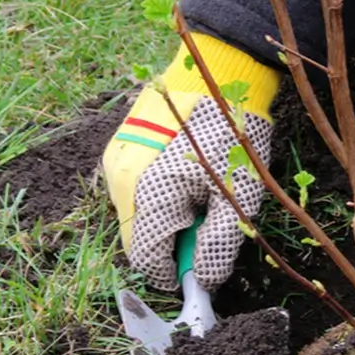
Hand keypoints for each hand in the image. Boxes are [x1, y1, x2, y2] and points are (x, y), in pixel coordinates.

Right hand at [103, 35, 279, 291]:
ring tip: (198, 193)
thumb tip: (204, 282)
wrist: (217, 72)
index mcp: (149, 195)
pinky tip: (184, 176)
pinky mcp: (121, 146)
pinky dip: (157, 195)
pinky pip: (133, 188)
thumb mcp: (237, 196)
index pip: (146, 260)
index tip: (199, 273)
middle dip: (171, 243)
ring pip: (135, 214)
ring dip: (164, 218)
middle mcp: (121, 181)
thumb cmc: (231, 134)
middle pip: (138, 239)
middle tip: (206, 223)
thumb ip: (217, 244)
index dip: (173, 274)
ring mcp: (116, 161)